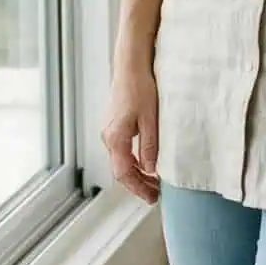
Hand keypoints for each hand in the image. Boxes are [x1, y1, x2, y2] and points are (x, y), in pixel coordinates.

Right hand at [100, 67, 161, 202]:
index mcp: (115, 138)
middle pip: (122, 170)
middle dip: (139, 184)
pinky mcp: (116, 125)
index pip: (124, 173)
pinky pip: (124, 150)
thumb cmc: (141, 88)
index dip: (138, 188)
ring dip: (138, 173)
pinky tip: (148, 163)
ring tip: (155, 182)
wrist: (131, 66)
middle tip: (156, 195)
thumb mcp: (151, 119)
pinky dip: (135, 161)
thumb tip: (151, 170)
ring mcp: (111, 131)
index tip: (151, 198)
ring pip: (123, 161)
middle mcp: (109, 137)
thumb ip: (150, 146)